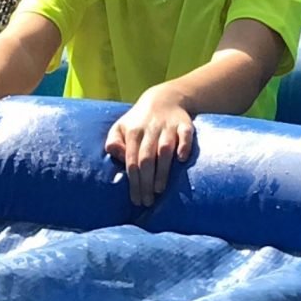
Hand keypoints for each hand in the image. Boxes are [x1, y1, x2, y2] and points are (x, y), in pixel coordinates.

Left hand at [105, 89, 194, 206]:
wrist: (164, 98)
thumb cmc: (139, 121)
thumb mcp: (121, 127)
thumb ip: (114, 142)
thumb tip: (116, 155)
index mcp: (133, 132)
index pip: (131, 160)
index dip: (133, 181)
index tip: (136, 200)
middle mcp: (150, 129)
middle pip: (146, 158)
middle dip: (146, 182)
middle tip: (148, 201)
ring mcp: (168, 127)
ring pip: (165, 149)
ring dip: (162, 170)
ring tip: (160, 189)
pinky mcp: (185, 124)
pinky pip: (186, 135)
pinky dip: (184, 146)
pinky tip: (182, 160)